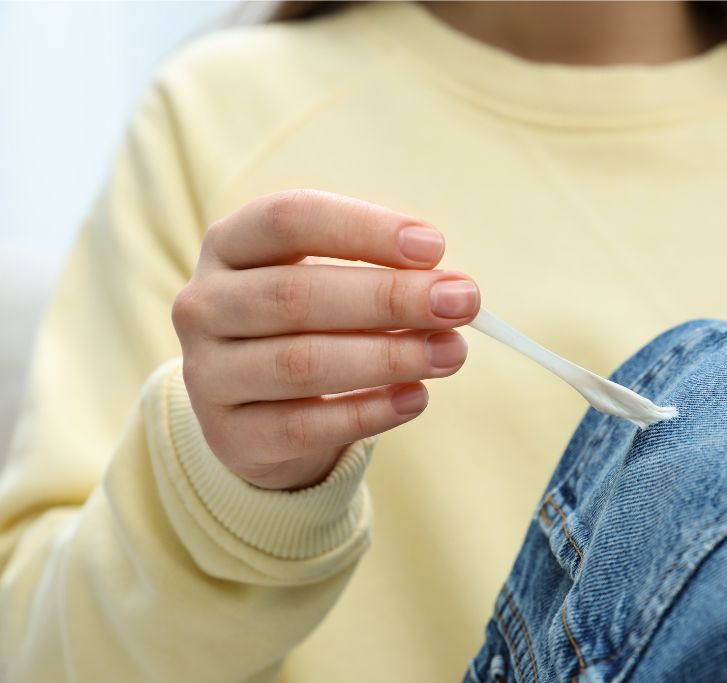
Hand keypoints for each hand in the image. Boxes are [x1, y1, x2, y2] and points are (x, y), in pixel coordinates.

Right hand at [171, 190, 478, 489]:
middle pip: (297, 294)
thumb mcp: (331, 283)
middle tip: (462, 303)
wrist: (257, 412)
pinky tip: (416, 398)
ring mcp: (208, 374)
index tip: (434, 248)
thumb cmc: (309, 326)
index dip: (363, 229)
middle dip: (390, 298)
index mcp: (229, 245)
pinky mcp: (230, 436)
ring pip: (301, 363)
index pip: (289, 219)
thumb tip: (452, 290)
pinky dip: (368, 411)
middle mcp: (204, 305)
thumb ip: (383, 277)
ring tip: (451, 353)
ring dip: (388, 357)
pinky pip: (305, 425)